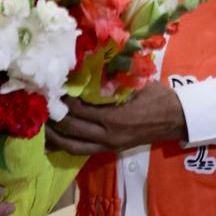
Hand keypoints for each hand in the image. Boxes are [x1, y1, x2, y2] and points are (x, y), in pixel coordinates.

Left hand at [45, 83, 186, 154]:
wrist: (176, 119)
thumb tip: (84, 64)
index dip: (62, 98)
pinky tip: (52, 137)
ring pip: (72, 144)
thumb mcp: (134, 82)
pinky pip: (80, 151)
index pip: (78, 108)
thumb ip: (110, 77)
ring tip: (40, 121)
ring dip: (54, 134)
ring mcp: (108, 145)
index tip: (50, 86)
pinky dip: (64, 144)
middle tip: (39, 100)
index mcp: (113, 117)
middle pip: (71, 127)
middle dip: (53, 115)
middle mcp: (107, 134)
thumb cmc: (156, 96)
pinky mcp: (109, 149)